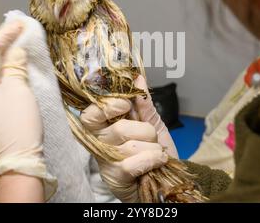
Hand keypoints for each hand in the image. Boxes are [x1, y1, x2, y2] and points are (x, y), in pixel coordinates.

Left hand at [0, 21, 55, 199]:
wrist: (14, 167)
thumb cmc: (18, 125)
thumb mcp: (19, 90)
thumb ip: (14, 66)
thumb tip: (14, 50)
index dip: (4, 34)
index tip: (19, 23)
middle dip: (0, 49)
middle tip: (17, 35)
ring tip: (15, 54)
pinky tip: (8, 79)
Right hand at [80, 75, 177, 201]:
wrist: (168, 181)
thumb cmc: (156, 152)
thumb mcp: (153, 125)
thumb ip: (143, 104)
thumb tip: (138, 78)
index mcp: (105, 127)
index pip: (90, 114)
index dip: (107, 106)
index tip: (126, 103)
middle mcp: (100, 144)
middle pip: (117, 128)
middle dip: (144, 130)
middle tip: (152, 136)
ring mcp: (106, 162)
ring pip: (129, 146)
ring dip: (153, 148)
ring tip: (157, 153)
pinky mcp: (115, 179)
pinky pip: (132, 164)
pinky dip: (152, 160)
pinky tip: (158, 162)